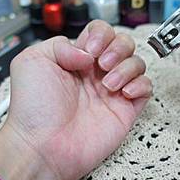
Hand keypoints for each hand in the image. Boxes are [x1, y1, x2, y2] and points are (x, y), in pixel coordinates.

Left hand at [0, 20, 151, 179]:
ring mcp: (113, 93)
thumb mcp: (32, 60)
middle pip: (124, 44)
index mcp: (76, 60)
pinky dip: (141, 85)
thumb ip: (60, 44)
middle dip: (118, 48)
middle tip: (102, 65)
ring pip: (138, 64)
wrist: (45, 145)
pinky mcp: (126, 111)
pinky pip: (146, 89)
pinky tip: (124, 93)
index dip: (101, 35)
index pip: (101, 33)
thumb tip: (89, 53)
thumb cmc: (34, 110)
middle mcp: (96, 74)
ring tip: (109, 84)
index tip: (90, 50)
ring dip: (127, 67)